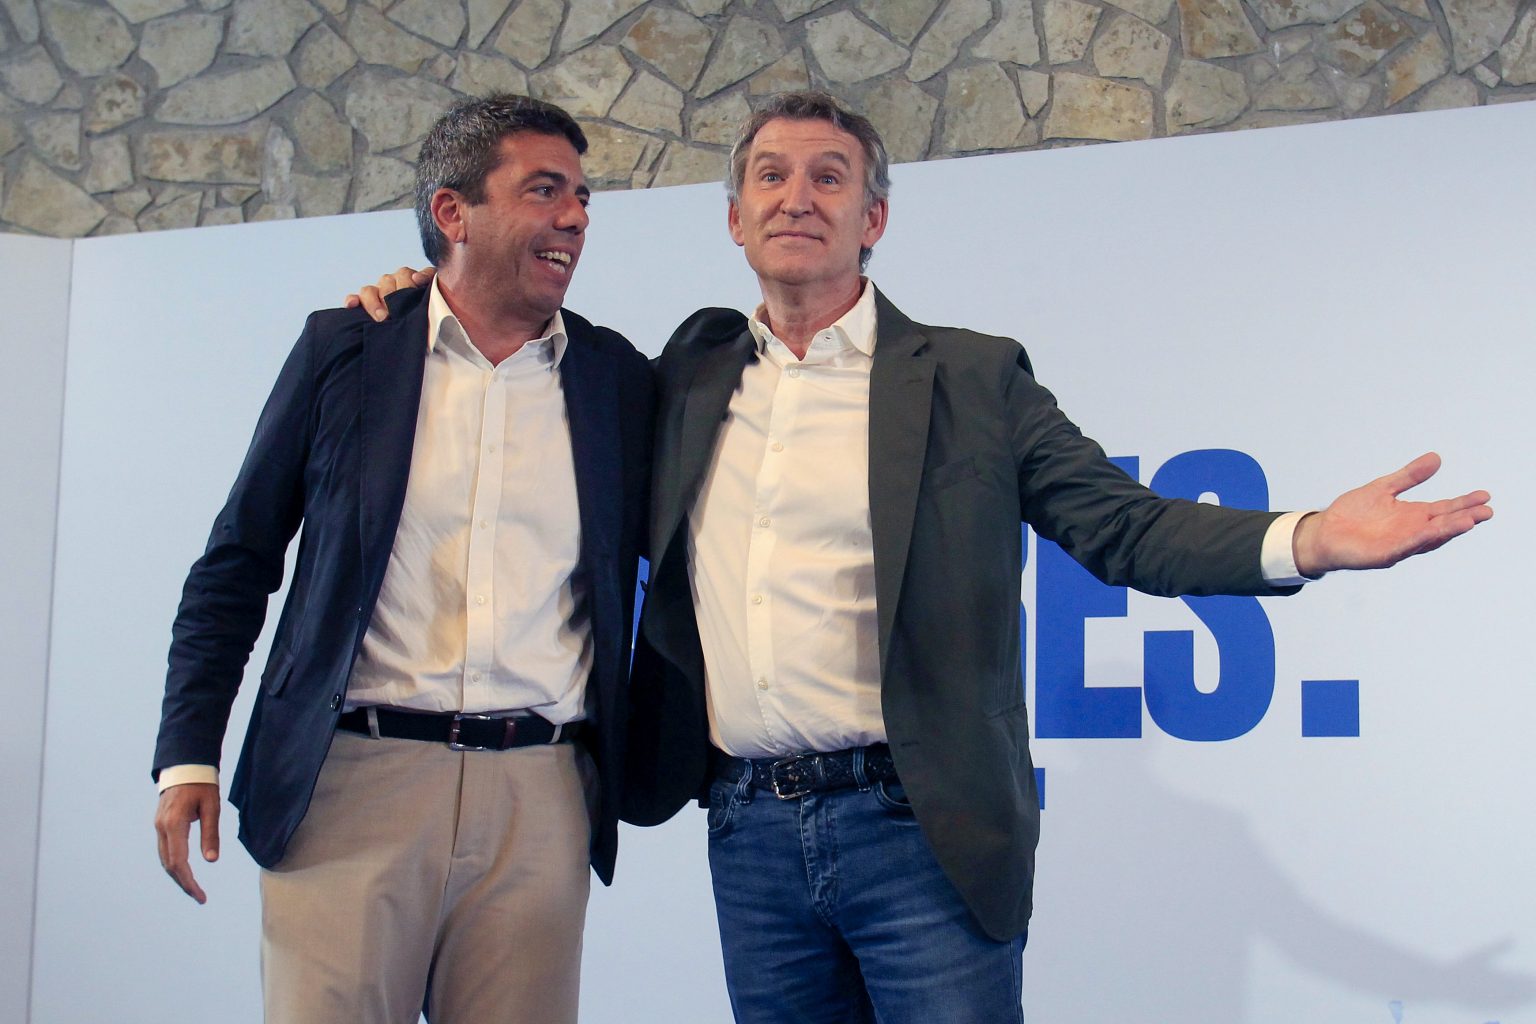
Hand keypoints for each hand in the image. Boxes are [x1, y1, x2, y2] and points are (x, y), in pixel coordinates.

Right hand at [155, 782, 220, 903]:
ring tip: (194, 889)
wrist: (185, 766)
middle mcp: (162, 828)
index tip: (200, 896)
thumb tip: (210, 860)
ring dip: (178, 876)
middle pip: (169, 865)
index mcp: (174, 824)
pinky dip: (174, 864)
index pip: (179, 862)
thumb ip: (210, 833)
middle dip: (184, 883)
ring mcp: (158, 827)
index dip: (189, 882)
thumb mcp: (212, 807)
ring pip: (165, 859)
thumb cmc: (202, 783)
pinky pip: (165, 850)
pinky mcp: (160, 825)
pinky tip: (185, 872)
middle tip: (200, 897)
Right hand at [342, 266, 434, 321]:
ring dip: (373, 303)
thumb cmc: (431, 310)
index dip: (407, 284)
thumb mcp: (435, 294)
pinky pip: (354, 299)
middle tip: (396, 313)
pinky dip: (351, 300)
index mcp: (407, 279)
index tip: (412, 290)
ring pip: (368, 290)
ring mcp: (376, 293)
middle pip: (386, 281)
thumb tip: (417, 278)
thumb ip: (429, 280)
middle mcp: (390, 284)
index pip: (404, 274)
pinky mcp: (363, 304)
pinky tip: (351, 305)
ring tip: (383, 318)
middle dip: (391, 297)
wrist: (430, 329)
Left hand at [1292, 452, 1491, 575]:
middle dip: (1464, 518)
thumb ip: (1409, 476)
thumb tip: (1436, 458)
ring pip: (1428, 538)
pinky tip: (1431, 531)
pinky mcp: (1383, 555)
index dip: (1464, 504)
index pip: (1444, 510)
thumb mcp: (1383, 488)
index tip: (1484, 496)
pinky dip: (1418, 539)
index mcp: (1413, 516)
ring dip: (1447, 530)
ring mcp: (1399, 545)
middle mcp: (1410, 532)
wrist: (1323, 533)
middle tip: (1487, 511)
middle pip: (1443, 525)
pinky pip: (1403, 547)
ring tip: (1469, 521)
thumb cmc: (1352, 513)